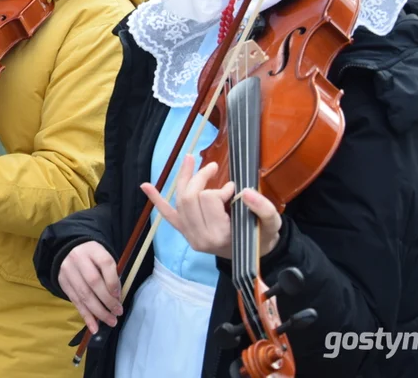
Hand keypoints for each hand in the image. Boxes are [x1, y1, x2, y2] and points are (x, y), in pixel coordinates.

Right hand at [57, 242, 122, 334]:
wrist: (67, 250)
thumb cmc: (91, 256)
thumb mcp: (102, 256)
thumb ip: (110, 273)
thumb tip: (117, 296)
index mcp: (93, 249)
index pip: (105, 263)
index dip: (113, 281)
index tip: (119, 296)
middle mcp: (79, 259)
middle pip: (94, 281)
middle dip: (107, 300)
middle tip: (118, 312)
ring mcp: (69, 271)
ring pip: (84, 294)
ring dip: (98, 312)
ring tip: (111, 321)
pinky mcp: (63, 283)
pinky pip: (75, 302)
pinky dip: (86, 316)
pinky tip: (94, 327)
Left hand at [141, 155, 280, 258]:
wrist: (254, 257)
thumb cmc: (262, 238)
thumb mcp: (271, 225)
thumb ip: (263, 209)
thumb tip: (245, 191)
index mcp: (219, 235)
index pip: (209, 200)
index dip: (221, 189)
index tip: (233, 189)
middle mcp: (200, 237)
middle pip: (190, 197)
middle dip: (200, 177)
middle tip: (212, 167)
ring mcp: (189, 235)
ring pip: (179, 200)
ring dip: (183, 178)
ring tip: (190, 159)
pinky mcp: (185, 232)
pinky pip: (168, 215)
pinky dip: (157, 200)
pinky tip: (145, 186)